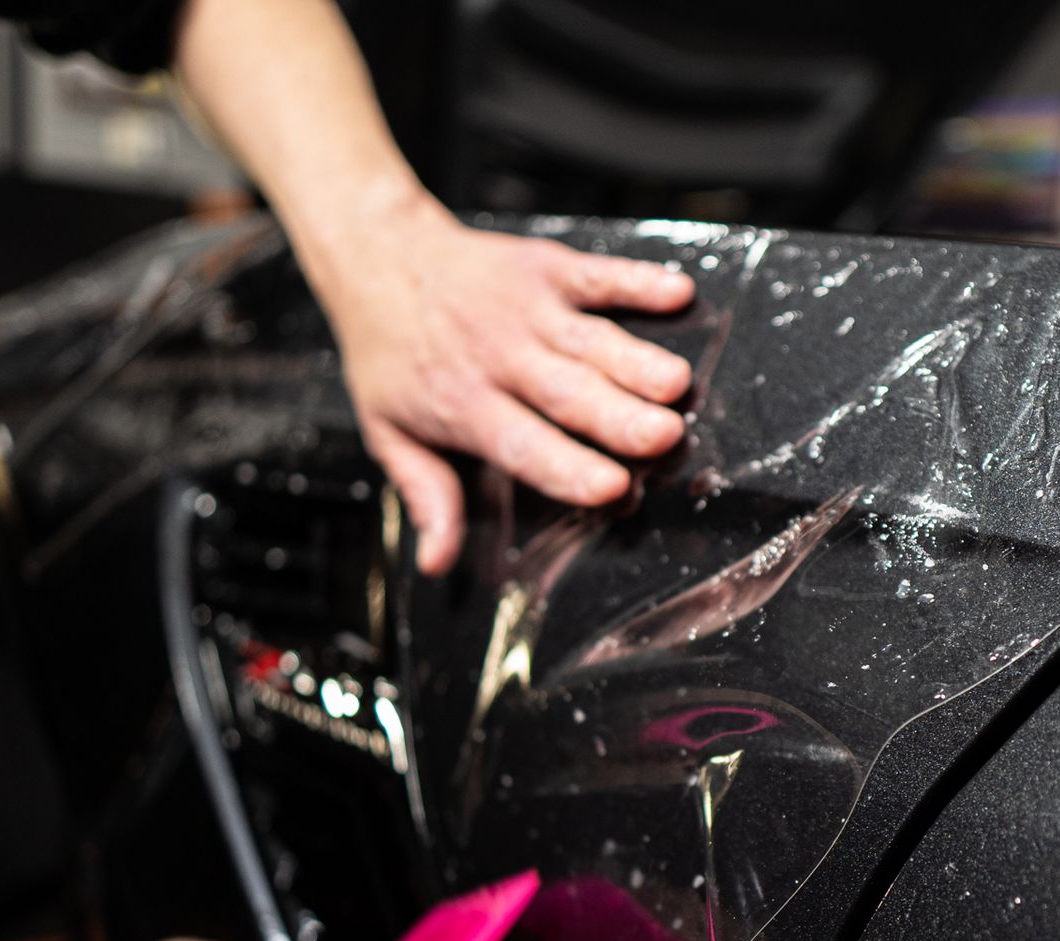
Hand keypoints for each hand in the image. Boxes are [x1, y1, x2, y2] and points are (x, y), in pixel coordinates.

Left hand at [302, 183, 695, 574]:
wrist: (379, 257)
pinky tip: (680, 294)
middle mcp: (499, 357)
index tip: (612, 488)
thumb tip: (439, 564)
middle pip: (568, 393)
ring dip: (637, 361)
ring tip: (678, 385)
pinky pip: (599, 276)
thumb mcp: (390, 432)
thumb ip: (427, 496)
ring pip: (591, 340)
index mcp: (463, 405)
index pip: (523, 445)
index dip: (568, 468)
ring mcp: (526, 309)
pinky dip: (639, 282)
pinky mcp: (547, 268)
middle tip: (664, 439)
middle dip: (619, 417)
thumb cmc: (392, 353)